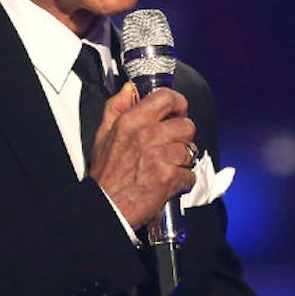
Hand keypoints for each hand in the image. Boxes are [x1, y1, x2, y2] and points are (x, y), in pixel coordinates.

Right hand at [88, 84, 196, 228]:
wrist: (105, 207)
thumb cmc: (105, 174)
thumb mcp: (103, 134)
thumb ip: (117, 106)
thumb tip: (130, 88)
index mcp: (131, 121)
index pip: (167, 97)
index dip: (178, 104)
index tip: (177, 113)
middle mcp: (147, 135)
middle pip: (186, 126)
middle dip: (182, 138)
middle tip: (170, 148)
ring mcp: (160, 156)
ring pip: (191, 151)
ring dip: (182, 161)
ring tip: (166, 167)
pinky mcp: (169, 178)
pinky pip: (190, 175)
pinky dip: (182, 182)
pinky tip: (168, 183)